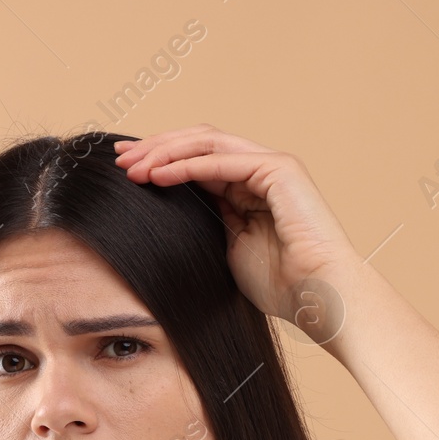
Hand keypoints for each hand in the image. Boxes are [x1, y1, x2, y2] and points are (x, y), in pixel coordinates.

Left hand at [113, 124, 365, 340]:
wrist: (319, 296)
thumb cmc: (281, 285)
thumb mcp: (228, 249)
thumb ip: (207, 223)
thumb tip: (168, 213)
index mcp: (248, 188)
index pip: (197, 161)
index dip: (160, 161)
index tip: (126, 171)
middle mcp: (260, 169)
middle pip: (198, 143)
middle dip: (156, 148)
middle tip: (120, 159)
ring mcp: (271, 165)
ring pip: (207, 143)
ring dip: (165, 152)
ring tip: (133, 168)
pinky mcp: (279, 169)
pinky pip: (222, 161)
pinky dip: (186, 165)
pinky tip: (158, 175)